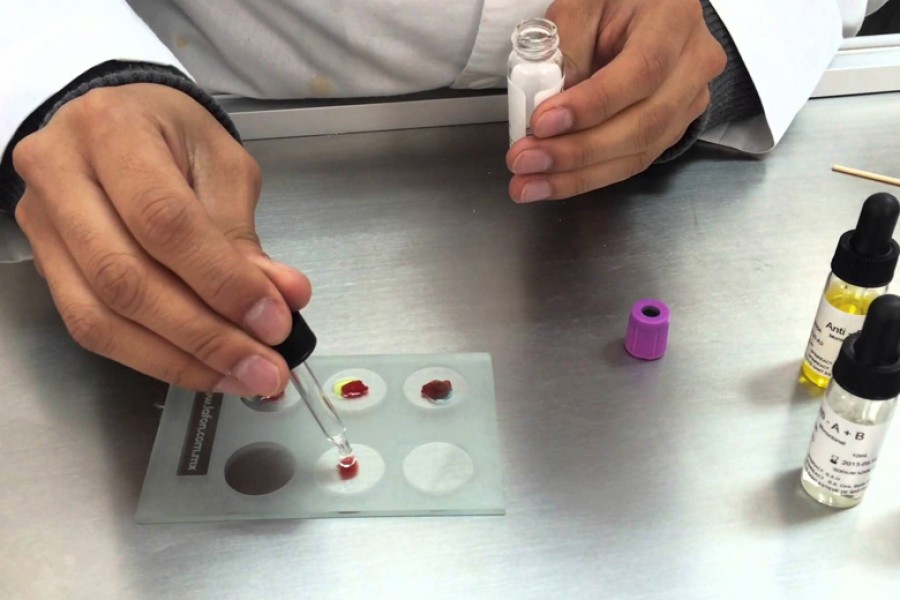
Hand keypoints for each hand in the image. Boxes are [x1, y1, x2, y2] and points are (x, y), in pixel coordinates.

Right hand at [13, 84, 309, 395]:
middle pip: (125, 279)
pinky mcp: (44, 264)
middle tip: (265, 368)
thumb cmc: (175, 137)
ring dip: (180, 361)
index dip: (222, 281)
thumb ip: (244, 235)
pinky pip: (91, 329)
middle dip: (206, 336)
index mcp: (111, 129)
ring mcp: (41, 224)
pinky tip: (205, 369)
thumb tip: (283, 299)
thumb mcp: (223, 168)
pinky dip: (154, 358)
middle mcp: (59, 174)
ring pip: (101, 318)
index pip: (165, 221)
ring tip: (243, 377)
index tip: (275, 321)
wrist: (118, 124)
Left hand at [506, 0, 725, 201]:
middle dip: (578, 151)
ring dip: (577, 175)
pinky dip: (587, 177)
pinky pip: (631, 162)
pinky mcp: (673, 127)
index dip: (592, 105)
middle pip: (644, 123)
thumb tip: (547, 105)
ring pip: (638, 152)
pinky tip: (551, 183)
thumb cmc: (611, 2)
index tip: (542, 122)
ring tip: (529, 183)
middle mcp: (694, 62)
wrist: (641, 12)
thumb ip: (565, 48)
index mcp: (674, 19)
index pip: (641, 71)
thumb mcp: (581, 5)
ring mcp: (689, 99)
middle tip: (526, 161)